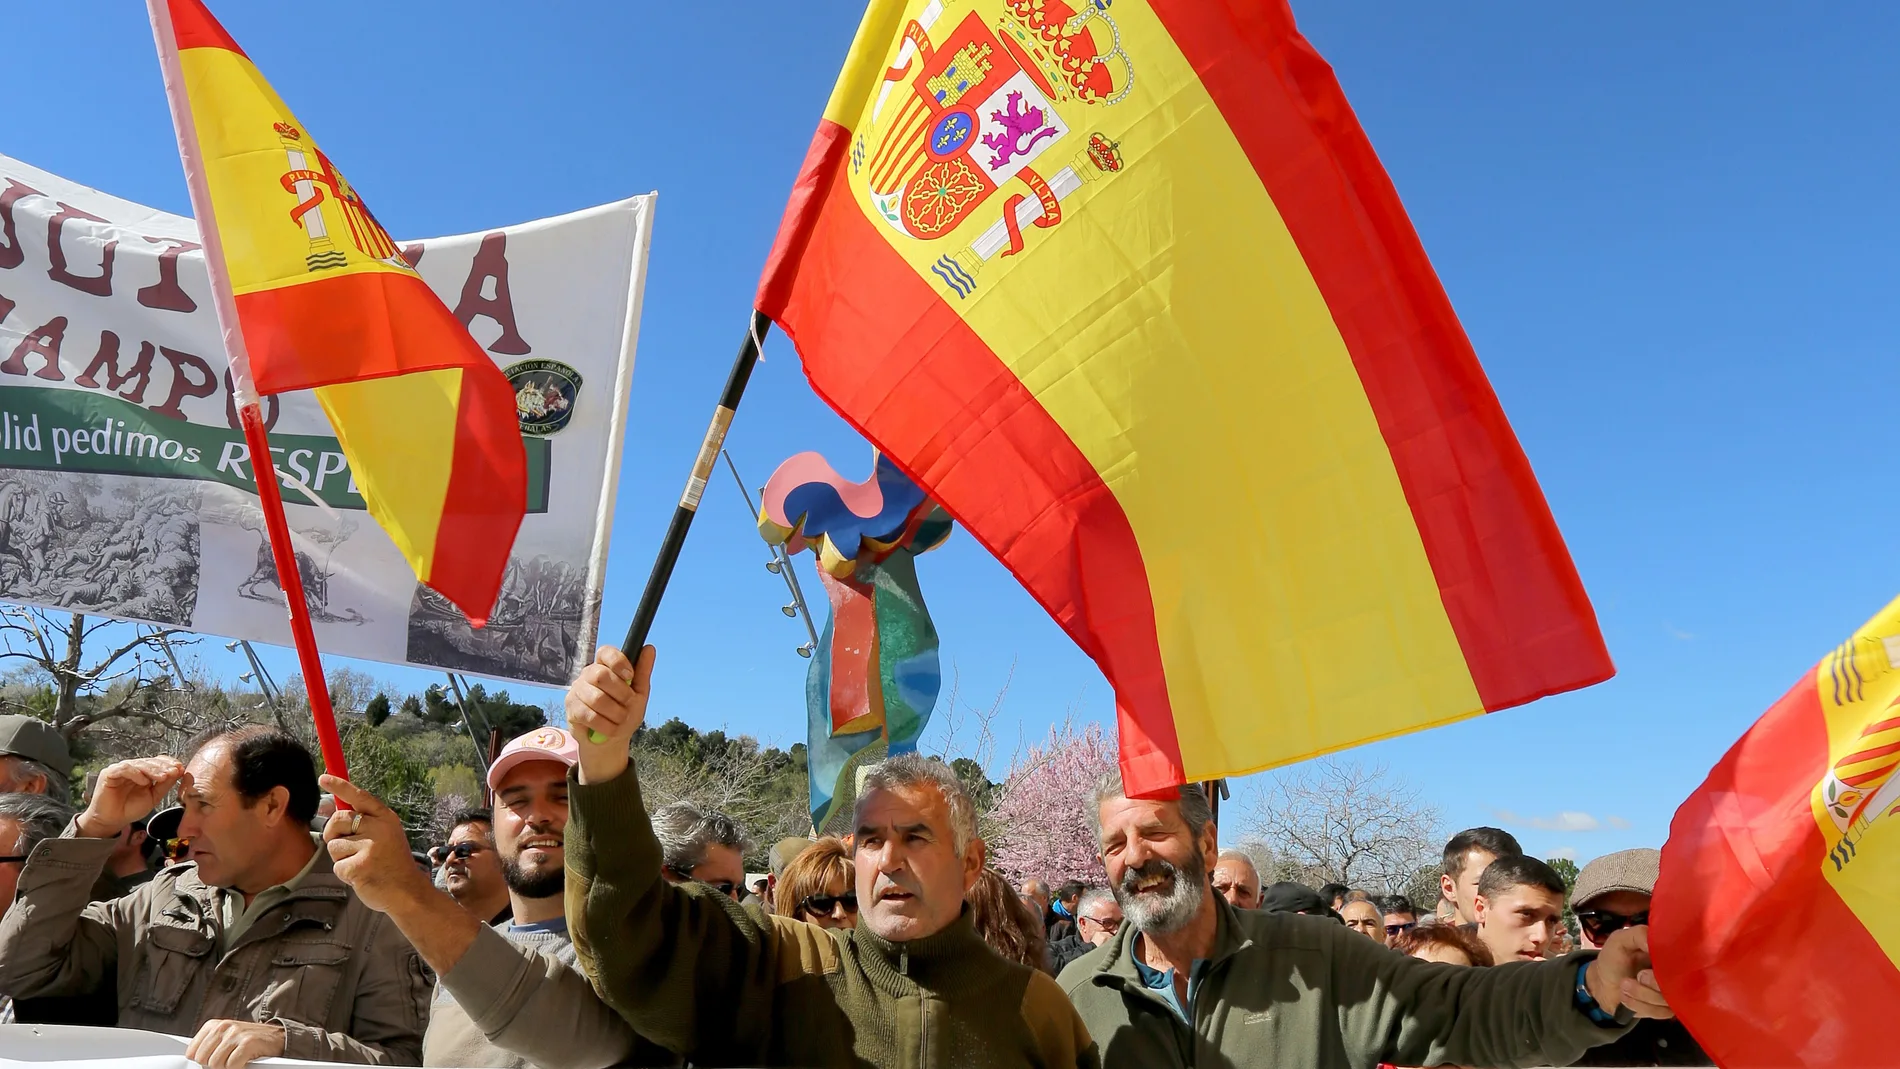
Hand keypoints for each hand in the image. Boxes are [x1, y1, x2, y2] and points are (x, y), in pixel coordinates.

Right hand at [77, 757, 183, 838]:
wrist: (112, 821)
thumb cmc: (130, 809)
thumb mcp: (154, 796)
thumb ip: (165, 784)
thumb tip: (179, 771)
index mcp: (143, 772)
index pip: (157, 761)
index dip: (169, 763)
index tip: (180, 768)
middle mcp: (132, 768)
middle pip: (150, 761)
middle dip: (163, 766)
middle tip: (174, 772)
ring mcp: (120, 769)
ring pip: (139, 763)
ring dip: (152, 769)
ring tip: (163, 777)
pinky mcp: (109, 773)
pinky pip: (124, 769)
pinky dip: (136, 773)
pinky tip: (145, 781)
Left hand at [185, 1019, 283, 1068]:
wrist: (277, 1038)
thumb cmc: (248, 1041)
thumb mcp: (225, 1038)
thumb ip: (209, 1045)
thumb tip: (194, 1060)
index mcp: (214, 1025)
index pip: (192, 1052)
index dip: (202, 1061)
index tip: (212, 1060)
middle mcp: (224, 1026)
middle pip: (202, 1059)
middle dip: (213, 1064)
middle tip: (227, 1060)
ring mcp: (236, 1034)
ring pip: (216, 1064)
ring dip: (226, 1067)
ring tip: (236, 1060)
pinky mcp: (248, 1043)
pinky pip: (232, 1065)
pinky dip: (238, 1068)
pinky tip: (244, 1061)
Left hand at [320, 775, 431, 914]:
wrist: (408, 892)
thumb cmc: (393, 863)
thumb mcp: (387, 835)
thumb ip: (365, 823)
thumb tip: (335, 812)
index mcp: (386, 818)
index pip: (359, 796)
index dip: (340, 786)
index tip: (323, 778)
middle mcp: (378, 828)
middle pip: (338, 820)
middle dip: (333, 832)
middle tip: (345, 845)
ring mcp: (369, 847)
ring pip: (334, 845)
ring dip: (342, 857)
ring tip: (362, 864)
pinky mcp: (359, 866)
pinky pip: (337, 865)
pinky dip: (344, 874)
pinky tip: (361, 876)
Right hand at [567, 644, 653, 783]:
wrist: (611, 740)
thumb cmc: (625, 712)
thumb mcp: (639, 693)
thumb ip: (643, 671)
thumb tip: (649, 648)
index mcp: (605, 665)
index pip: (606, 652)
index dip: (618, 662)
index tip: (630, 676)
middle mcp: (588, 674)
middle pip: (600, 675)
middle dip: (620, 693)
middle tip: (628, 704)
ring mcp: (577, 691)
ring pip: (596, 698)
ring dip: (615, 713)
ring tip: (620, 719)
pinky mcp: (571, 709)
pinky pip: (589, 715)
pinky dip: (605, 725)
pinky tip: (610, 728)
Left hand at [1585, 925, 1671, 1019]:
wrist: (1601, 983)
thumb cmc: (1613, 958)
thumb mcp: (1621, 939)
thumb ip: (1638, 934)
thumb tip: (1658, 943)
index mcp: (1669, 955)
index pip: (1685, 962)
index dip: (1672, 967)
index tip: (1652, 967)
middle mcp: (1674, 975)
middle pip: (1680, 986)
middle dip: (1653, 984)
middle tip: (1638, 976)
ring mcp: (1670, 993)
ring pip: (1668, 1001)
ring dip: (1641, 994)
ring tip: (1624, 985)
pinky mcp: (1663, 1009)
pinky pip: (1659, 1012)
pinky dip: (1638, 1005)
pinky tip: (1626, 997)